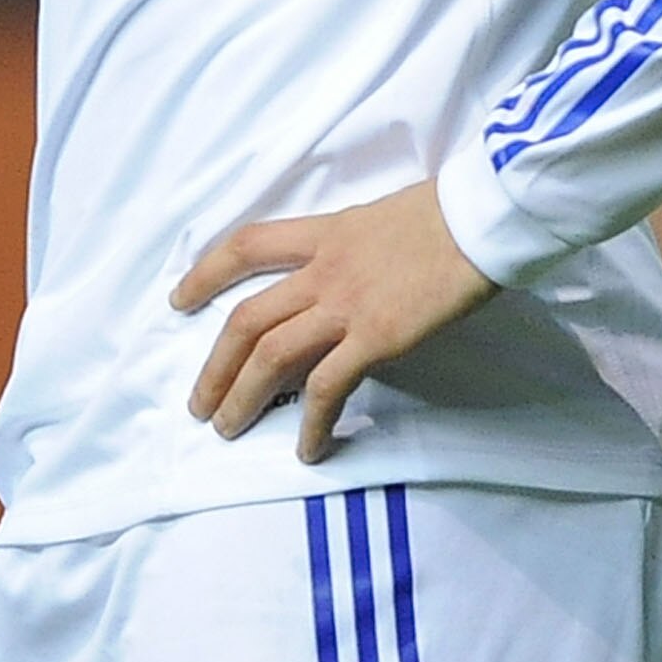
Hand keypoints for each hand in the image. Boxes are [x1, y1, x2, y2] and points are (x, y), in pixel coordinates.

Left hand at [170, 178, 498, 466]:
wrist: (482, 216)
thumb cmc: (446, 213)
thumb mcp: (380, 218)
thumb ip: (351, 249)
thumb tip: (342, 281)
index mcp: (323, 233)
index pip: (246, 246)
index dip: (205, 273)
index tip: (180, 298)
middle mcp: (323, 269)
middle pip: (246, 318)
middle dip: (215, 364)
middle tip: (199, 402)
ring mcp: (346, 304)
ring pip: (271, 354)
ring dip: (243, 397)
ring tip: (229, 428)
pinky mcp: (376, 336)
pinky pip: (328, 386)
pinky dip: (312, 422)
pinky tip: (307, 448)